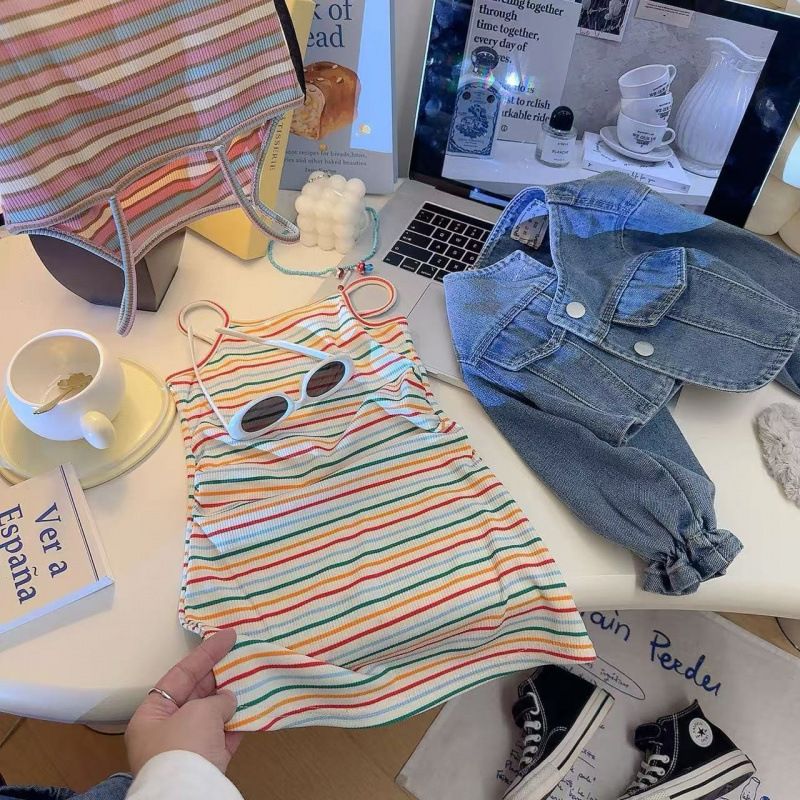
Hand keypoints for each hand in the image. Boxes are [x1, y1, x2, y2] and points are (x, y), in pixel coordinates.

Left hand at [125, 629, 242, 774]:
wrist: (189, 794)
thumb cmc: (184, 746)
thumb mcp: (199, 712)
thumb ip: (216, 699)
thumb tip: (229, 699)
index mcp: (152, 714)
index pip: (180, 674)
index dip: (205, 653)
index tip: (228, 636)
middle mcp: (166, 730)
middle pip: (196, 694)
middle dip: (220, 676)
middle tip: (242, 655)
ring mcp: (188, 748)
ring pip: (212, 716)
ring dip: (231, 699)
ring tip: (252, 677)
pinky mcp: (207, 763)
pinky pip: (224, 736)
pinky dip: (238, 723)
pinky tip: (254, 708)